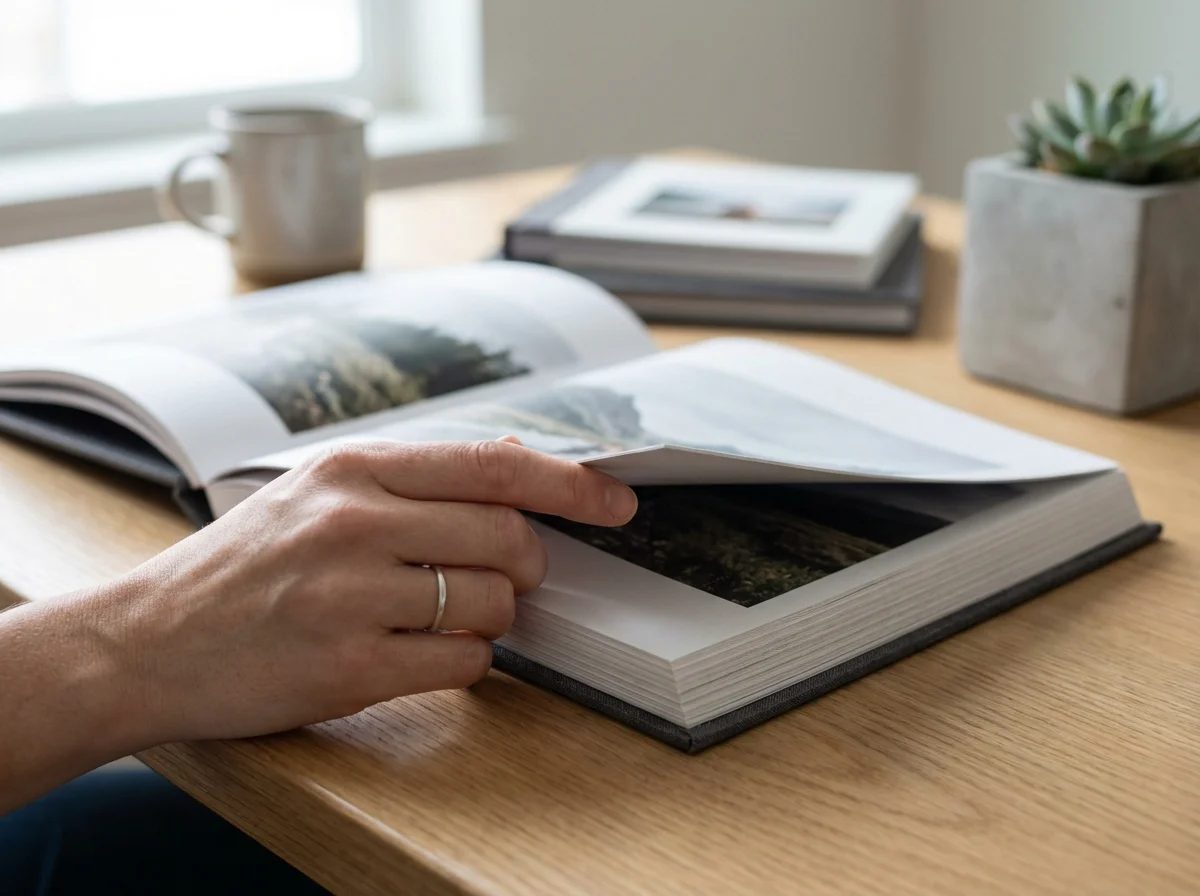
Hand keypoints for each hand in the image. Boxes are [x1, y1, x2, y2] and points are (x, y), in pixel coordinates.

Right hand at [79, 440, 637, 748]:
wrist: (147, 642)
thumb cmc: (242, 568)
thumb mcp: (315, 494)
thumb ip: (411, 481)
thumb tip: (516, 466)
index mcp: (353, 469)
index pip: (492, 464)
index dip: (569, 484)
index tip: (616, 503)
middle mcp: (354, 522)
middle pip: (509, 538)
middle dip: (526, 567)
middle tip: (502, 580)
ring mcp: (351, 596)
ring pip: (494, 604)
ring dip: (490, 619)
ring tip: (438, 619)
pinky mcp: (349, 667)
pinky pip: (463, 664)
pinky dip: (462, 664)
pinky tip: (417, 656)